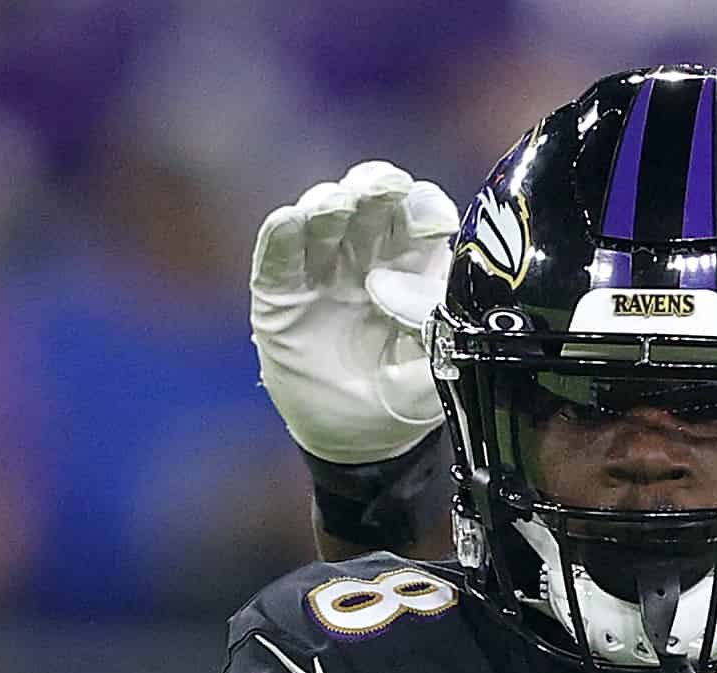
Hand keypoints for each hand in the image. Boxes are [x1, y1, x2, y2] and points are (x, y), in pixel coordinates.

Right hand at [251, 160, 457, 463]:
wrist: (352, 440)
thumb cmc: (400, 403)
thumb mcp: (431, 382)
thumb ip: (438, 343)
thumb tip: (427, 299)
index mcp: (415, 273)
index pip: (419, 220)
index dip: (422, 209)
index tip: (429, 216)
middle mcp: (369, 261)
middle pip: (371, 209)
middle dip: (375, 191)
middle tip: (382, 187)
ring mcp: (323, 274)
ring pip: (323, 222)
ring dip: (328, 206)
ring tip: (333, 206)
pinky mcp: (282, 294)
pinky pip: (278, 258)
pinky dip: (281, 238)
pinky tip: (288, 222)